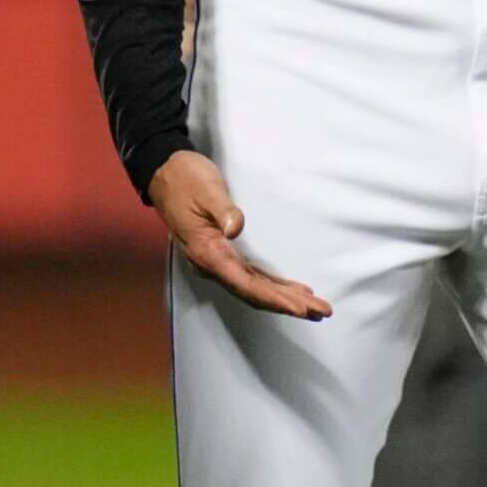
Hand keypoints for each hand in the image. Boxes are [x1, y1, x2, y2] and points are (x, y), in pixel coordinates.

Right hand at [148, 151, 329, 320]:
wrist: (165, 174)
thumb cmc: (185, 179)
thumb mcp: (207, 190)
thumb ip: (223, 210)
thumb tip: (236, 229)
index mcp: (208, 252)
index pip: (247, 284)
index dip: (274, 299)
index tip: (299, 308)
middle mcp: (213, 264)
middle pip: (256, 293)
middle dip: (289, 304)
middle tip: (322, 311)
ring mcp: (218, 261)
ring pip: (256, 288)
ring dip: (285, 299)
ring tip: (315, 308)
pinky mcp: (223, 253)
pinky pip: (252, 277)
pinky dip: (273, 287)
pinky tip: (292, 291)